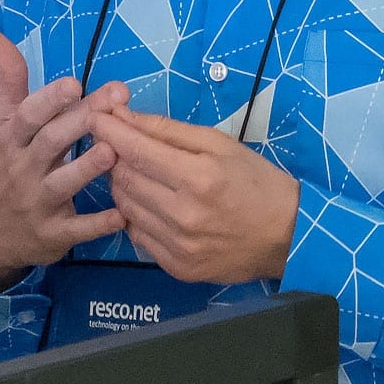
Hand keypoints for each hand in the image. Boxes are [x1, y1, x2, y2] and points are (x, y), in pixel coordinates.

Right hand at [0, 30, 129, 289]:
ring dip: (88, 167)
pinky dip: (99, 223)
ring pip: (62, 184)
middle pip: (51, 142)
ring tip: (114, 150)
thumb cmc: (8, 167)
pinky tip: (124, 214)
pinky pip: (77, 229)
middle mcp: (23, 169)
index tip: (75, 82)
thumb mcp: (2, 124)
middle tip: (116, 99)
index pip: (27, 116)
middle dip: (81, 121)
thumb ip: (7, 79)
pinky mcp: (53, 235)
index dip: (49, 100)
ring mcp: (38, 204)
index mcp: (12, 139)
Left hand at [89, 106, 299, 283]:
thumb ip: (168, 130)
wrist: (287, 235)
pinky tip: (151, 203)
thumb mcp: (219, 143)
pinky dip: (136, 214)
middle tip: (121, 144)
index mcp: (198, 177)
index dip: (109, 131)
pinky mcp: (176, 268)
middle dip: (115, 155)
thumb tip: (124, 116)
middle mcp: (184, 215)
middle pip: (124, 178)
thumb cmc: (256, 181)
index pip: (136, 151)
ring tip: (138, 172)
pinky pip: (137, 235)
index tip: (96, 116)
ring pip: (125, 207)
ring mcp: (178, 247)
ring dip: (123, 184)